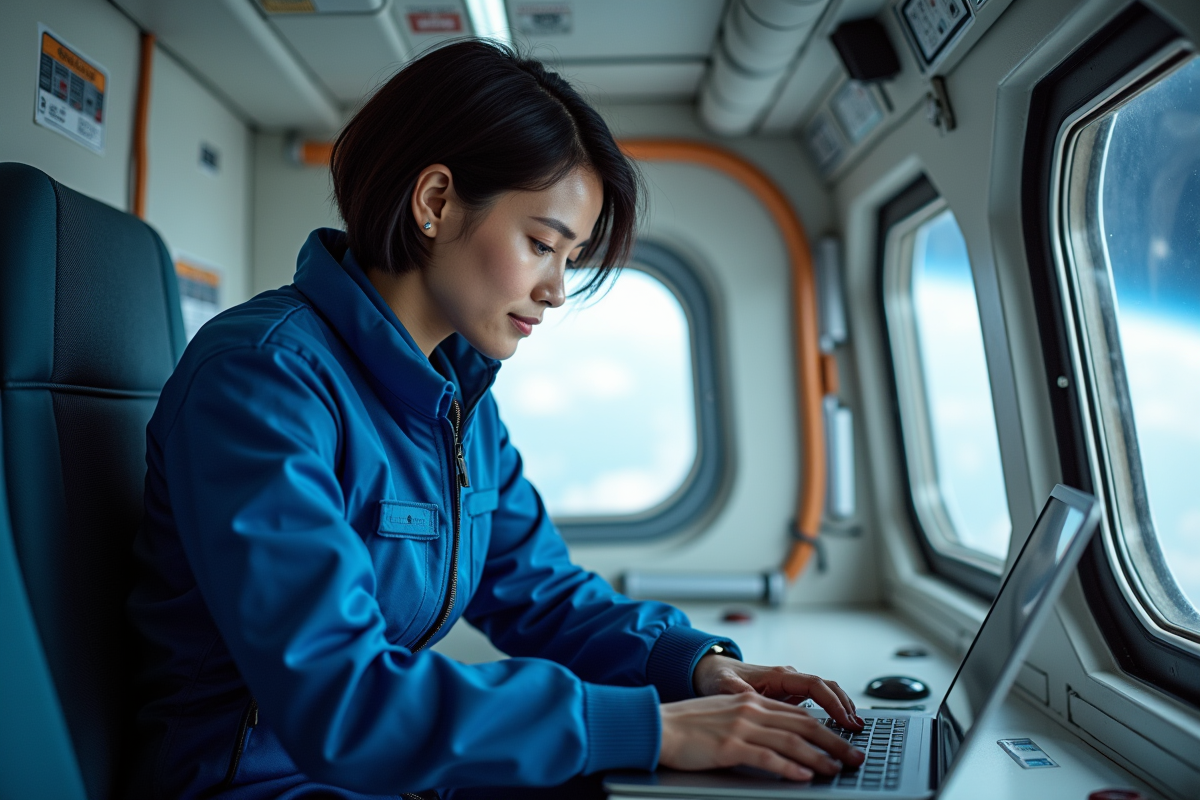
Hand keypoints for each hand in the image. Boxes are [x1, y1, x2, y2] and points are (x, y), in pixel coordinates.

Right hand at [658, 693, 865, 780]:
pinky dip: (788, 767)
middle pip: (804, 725)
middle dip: (834, 741)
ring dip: (819, 756)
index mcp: (752, 703)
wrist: (657, 725)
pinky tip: (803, 776)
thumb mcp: (725, 714)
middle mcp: (751, 711)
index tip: (845, 740)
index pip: (800, 714)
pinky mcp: (729, 746)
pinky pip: (766, 757)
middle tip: (855, 756)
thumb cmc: (688, 724)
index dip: (827, 727)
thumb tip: (778, 737)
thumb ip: (752, 720)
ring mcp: (741, 728)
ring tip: (837, 769)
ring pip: (791, 741)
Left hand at [693, 654, 863, 730]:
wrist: (712, 671)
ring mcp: (790, 688)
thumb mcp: (723, 685)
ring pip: (825, 694)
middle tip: (858, 728)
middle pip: (827, 688)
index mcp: (777, 675)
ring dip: (841, 709)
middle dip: (845, 706)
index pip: (814, 684)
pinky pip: (816, 702)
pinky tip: (837, 729)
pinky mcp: (788, 697)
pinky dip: (830, 713)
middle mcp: (788, 679)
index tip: (844, 718)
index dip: (832, 701)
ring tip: (854, 729)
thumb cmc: (718, 676)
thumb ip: (736, 692)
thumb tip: (747, 698)